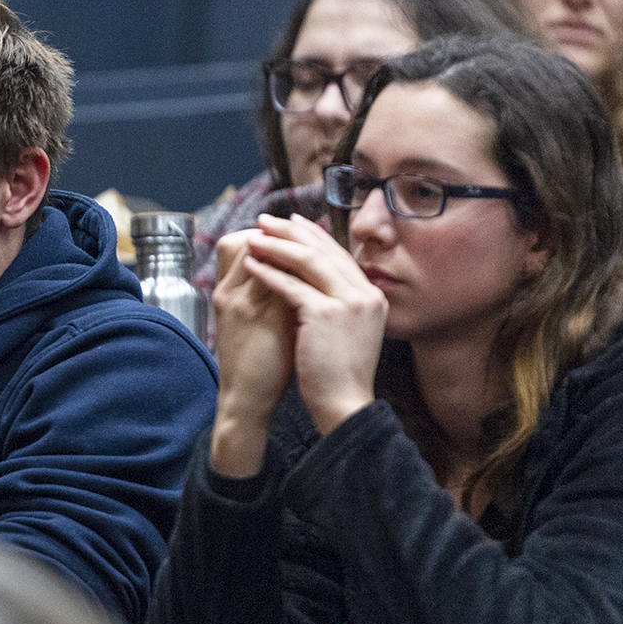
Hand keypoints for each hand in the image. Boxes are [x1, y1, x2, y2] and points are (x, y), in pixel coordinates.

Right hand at [208, 229, 296, 476]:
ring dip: (289, 247)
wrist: (246, 398)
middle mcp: (228, 292)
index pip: (237, 243)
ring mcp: (240, 302)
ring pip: (263, 256)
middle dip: (279, 233)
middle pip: (247, 240)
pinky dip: (296, 272)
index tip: (293, 231)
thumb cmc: (256, 362)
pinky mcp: (257, 316)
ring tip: (315, 243)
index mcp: (224, 292)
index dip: (268, 235)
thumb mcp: (255, 321)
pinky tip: (319, 269)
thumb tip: (298, 272)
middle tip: (305, 226)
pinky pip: (278, 280)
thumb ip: (270, 294)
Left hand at [240, 214, 385, 434]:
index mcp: (371, 296)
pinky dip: (269, 273)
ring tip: (254, 236)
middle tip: (266, 220)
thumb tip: (315, 280)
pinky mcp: (326, 315)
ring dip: (277, 246)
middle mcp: (364, 294)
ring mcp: (348, 302)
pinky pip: (292, 286)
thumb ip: (338, 303)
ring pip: (308, 262)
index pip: (338, 255)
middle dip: (291, 232)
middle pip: (324, 251)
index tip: (290, 223)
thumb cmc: (337, 372)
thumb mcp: (347, 330)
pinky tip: (251, 265)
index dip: (312, 235)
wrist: (344, 403)